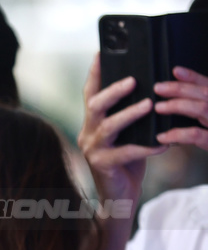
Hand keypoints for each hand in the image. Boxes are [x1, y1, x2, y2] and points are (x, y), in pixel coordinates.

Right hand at [78, 54, 164, 202]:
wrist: (119, 196)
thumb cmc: (127, 162)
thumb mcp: (126, 135)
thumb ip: (129, 117)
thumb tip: (150, 93)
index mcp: (92, 122)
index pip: (90, 93)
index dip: (94, 73)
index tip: (100, 52)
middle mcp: (87, 132)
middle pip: (94, 105)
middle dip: (114, 90)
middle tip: (134, 80)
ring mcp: (92, 149)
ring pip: (108, 126)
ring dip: (129, 114)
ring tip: (149, 105)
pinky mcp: (102, 165)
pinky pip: (126, 152)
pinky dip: (146, 147)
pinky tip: (163, 145)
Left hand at [154, 65, 207, 148]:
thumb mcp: (206, 118)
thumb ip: (196, 104)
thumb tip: (174, 87)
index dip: (193, 77)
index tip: (175, 70)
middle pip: (204, 93)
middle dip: (180, 89)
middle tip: (158, 88)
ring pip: (201, 108)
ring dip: (178, 106)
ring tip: (158, 107)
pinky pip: (196, 134)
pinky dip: (177, 134)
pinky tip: (161, 136)